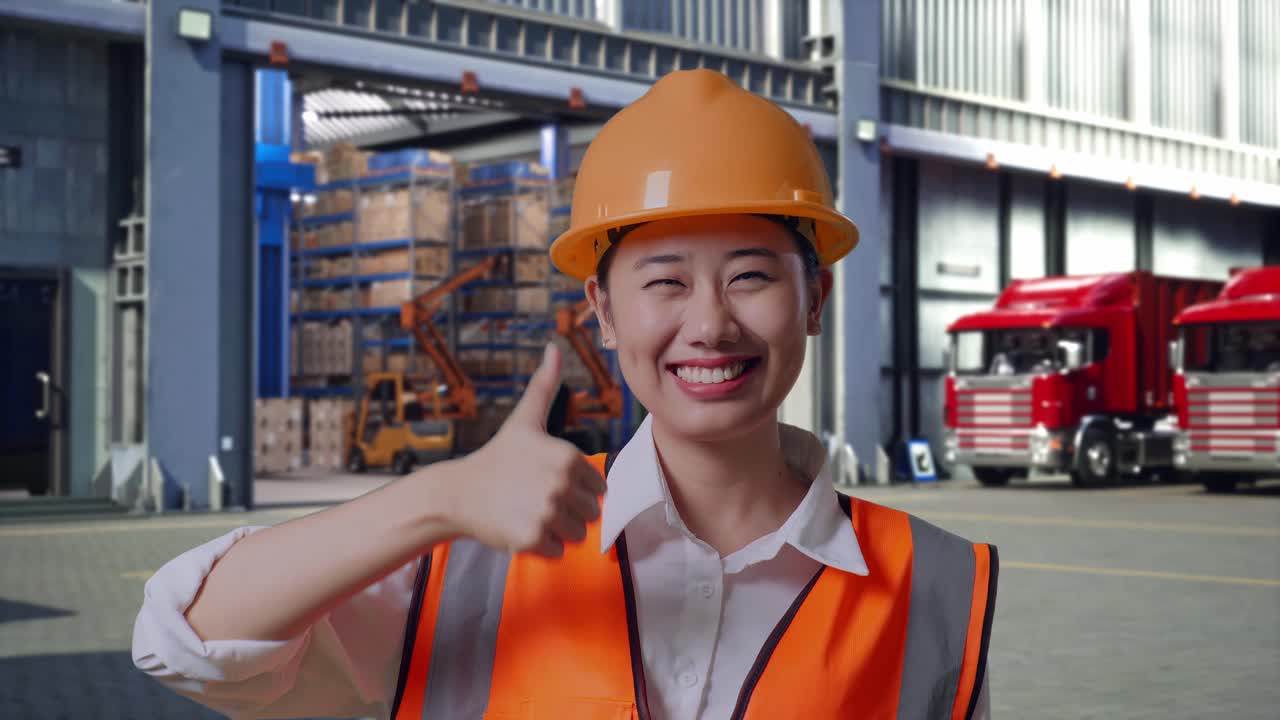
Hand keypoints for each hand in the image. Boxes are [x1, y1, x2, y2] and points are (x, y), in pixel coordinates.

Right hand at [449, 344, 607, 557]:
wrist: (458, 493)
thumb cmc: (497, 457)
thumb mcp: (525, 420)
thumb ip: (545, 386)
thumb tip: (554, 348)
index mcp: (569, 457)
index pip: (599, 489)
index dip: (576, 489)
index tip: (548, 482)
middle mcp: (561, 484)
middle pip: (591, 514)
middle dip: (568, 512)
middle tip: (536, 499)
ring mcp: (547, 512)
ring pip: (577, 535)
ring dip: (557, 530)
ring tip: (528, 513)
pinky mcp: (533, 538)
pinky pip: (558, 552)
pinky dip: (542, 547)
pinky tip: (520, 527)